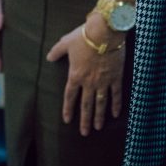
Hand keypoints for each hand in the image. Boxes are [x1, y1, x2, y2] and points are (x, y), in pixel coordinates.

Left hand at [46, 20, 124, 135]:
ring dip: (99, 116)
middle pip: (86, 105)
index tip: (67, 120)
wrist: (105, 32)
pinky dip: (116, 104)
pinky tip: (115, 114)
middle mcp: (89, 82)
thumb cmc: (84, 36)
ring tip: (98, 127)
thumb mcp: (66, 42)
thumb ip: (57, 51)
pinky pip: (116, 94)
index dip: (68, 109)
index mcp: (75, 75)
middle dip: (85, 120)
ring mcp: (103, 81)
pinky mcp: (116, 77)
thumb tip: (49, 57)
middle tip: (84, 133)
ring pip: (100, 103)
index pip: (70, 96)